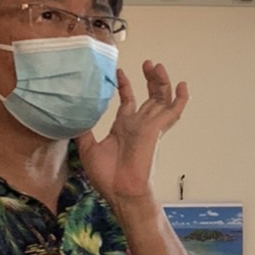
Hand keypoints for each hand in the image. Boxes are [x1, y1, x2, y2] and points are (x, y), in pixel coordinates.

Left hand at [76, 61, 188, 205]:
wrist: (121, 191)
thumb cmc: (107, 177)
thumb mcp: (88, 149)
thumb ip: (83, 131)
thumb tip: (72, 117)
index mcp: (124, 128)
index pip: (129, 101)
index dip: (125, 85)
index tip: (119, 71)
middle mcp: (139, 125)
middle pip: (149, 97)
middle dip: (149, 79)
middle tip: (147, 63)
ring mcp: (149, 126)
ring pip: (161, 99)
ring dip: (161, 82)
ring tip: (157, 66)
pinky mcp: (155, 130)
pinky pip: (173, 112)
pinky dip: (180, 99)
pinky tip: (182, 86)